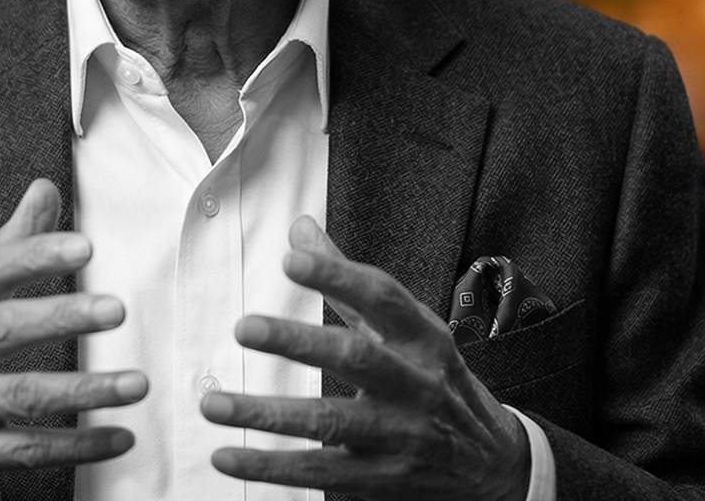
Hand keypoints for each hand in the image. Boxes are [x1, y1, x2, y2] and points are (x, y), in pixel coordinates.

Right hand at [0, 178, 147, 499]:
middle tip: (115, 309)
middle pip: (2, 330)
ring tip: (135, 383)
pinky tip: (117, 437)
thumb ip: (4, 247)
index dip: (33, 257)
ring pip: (22, 396)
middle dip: (62, 318)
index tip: (83, 247)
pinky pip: (26, 451)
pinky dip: (76, 446)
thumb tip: (45, 189)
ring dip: (84, 391)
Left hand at [202, 216, 529, 500]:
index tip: (291, 258)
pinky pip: (318, 473)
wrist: (492, 466)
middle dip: (299, 342)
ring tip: (213, 403)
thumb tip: (299, 228)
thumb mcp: (410, 328)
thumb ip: (349, 280)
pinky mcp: (379, 480)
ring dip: (266, 413)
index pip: (382, 298)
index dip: (338, 276)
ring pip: (329, 422)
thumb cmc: (436, 381)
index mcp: (422, 338)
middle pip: (356, 358)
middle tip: (244, 327)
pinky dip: (270, 467)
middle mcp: (415, 384)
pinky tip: (226, 457)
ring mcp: (399, 436)